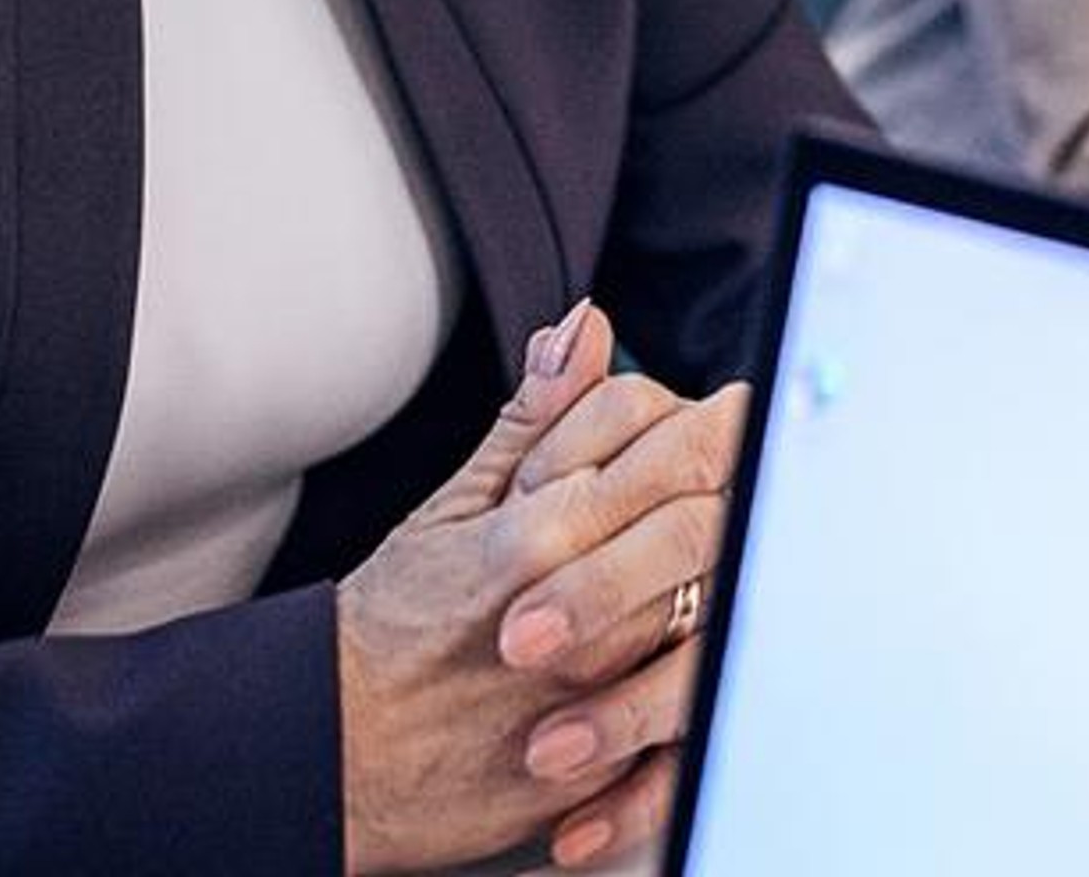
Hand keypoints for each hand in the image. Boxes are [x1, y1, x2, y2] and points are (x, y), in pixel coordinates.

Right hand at [335, 302, 737, 874]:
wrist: (337, 751)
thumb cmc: (394, 622)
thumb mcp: (452, 507)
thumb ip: (533, 419)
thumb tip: (587, 324)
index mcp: (538, 530)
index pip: (657, 436)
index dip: (704, 413)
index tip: (729, 409)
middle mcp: (580, 604)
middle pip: (702, 513)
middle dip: (737, 474)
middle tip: (751, 457)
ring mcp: (601, 688)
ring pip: (714, 604)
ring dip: (739, 565)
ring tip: (742, 544)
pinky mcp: (609, 764)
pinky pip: (698, 709)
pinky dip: (719, 675)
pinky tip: (720, 647)